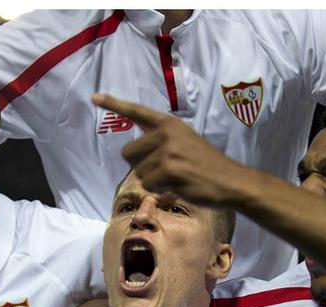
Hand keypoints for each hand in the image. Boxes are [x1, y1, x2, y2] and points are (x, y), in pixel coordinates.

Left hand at [91, 93, 248, 206]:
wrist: (230, 180)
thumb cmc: (205, 165)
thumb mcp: (185, 141)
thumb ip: (160, 140)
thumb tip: (132, 153)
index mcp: (169, 124)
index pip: (137, 112)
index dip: (114, 104)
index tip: (94, 97)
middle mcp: (167, 133)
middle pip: (128, 153)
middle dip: (140, 165)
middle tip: (163, 169)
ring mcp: (168, 151)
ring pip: (138, 172)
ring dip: (152, 180)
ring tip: (176, 177)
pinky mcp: (170, 170)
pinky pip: (148, 185)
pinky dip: (160, 190)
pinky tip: (178, 185)